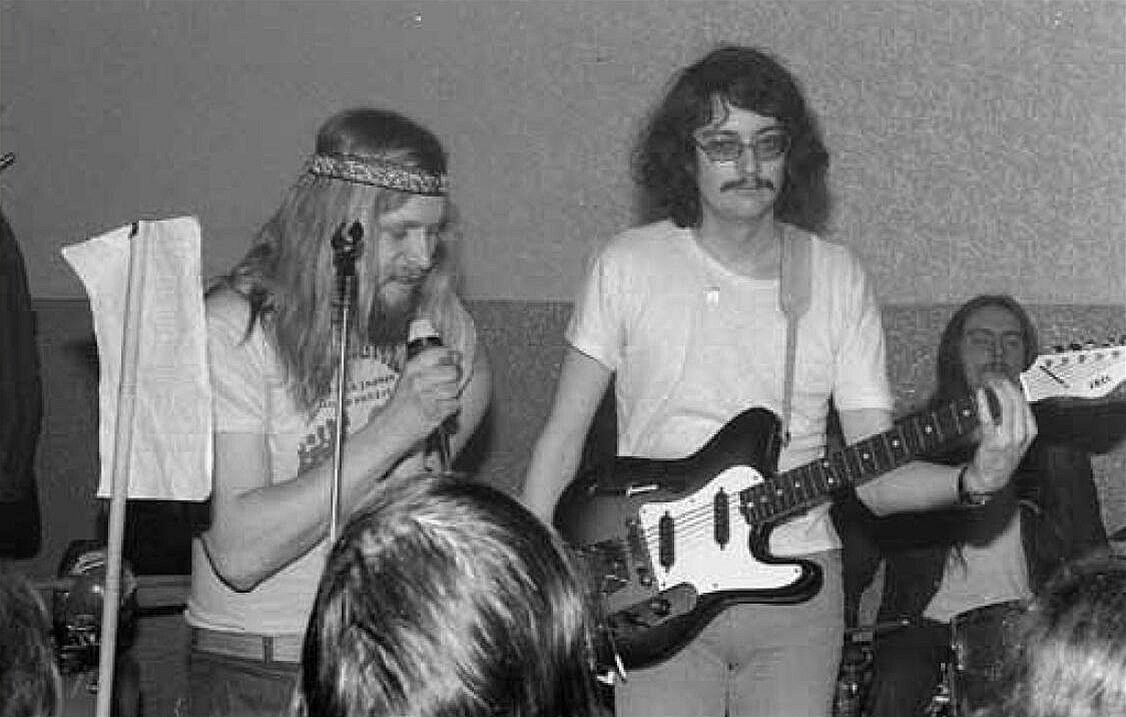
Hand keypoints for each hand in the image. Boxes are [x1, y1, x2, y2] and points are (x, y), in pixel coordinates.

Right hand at [378, 346, 462, 441]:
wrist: (389, 429)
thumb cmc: (402, 404)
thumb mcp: (408, 379)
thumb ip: (429, 367)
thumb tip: (456, 359)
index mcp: (411, 369)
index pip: (439, 353)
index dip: (451, 355)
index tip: (455, 359)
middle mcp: (418, 380)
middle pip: (452, 371)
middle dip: (454, 378)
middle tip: (448, 384)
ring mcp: (426, 396)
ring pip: (455, 389)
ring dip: (451, 395)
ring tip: (439, 400)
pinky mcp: (433, 412)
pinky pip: (454, 404)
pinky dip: (451, 408)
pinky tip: (440, 409)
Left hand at [964, 375, 1037, 492]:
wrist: (991, 479)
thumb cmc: (1001, 457)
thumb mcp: (1016, 440)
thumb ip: (1015, 422)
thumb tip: (1007, 399)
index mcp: (1029, 433)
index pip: (1026, 405)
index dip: (1015, 389)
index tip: (1006, 380)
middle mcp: (1021, 435)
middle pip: (1017, 403)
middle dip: (1007, 387)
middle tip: (996, 378)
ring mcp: (1008, 439)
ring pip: (1007, 408)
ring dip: (997, 391)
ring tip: (990, 383)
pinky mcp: (993, 442)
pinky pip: (989, 419)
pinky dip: (984, 404)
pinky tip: (980, 394)